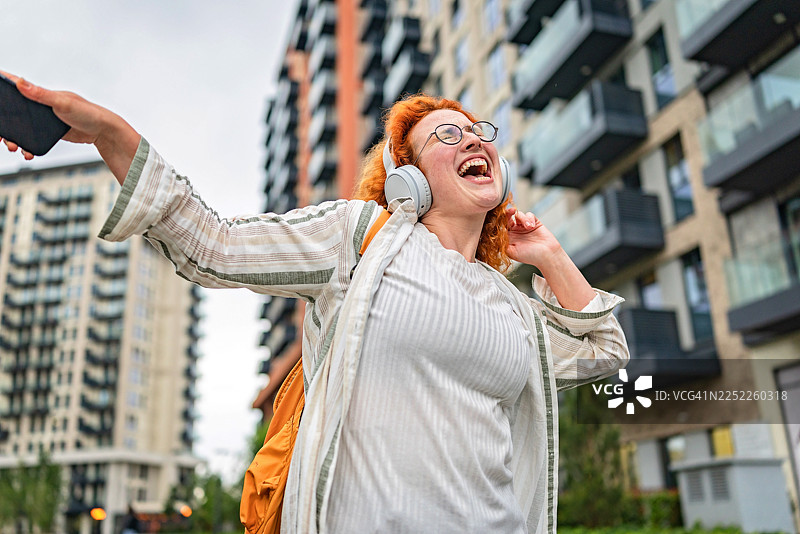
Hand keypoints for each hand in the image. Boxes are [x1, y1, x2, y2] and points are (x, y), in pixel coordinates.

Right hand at [0, 71, 139, 182]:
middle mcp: (41, 104)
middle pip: (14, 111)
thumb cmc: (88, 113)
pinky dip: (27, 146)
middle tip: (0, 136)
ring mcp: (45, 119)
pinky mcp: (50, 132)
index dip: (2, 84)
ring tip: (13, 147)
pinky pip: (33, 138)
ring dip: (13, 137)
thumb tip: (20, 82)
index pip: (16, 85)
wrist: (104, 132)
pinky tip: (28, 153)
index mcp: (41, 94)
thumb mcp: (63, 103)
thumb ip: (41, 94)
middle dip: (4, 123)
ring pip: (21, 127)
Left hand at [505, 205, 562, 267]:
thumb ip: (501, 243)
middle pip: (508, 217)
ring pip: (519, 215)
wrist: (547, 255)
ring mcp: (524, 226)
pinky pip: (529, 214)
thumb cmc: (530, 256)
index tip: (500, 217)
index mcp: (509, 237)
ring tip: (528, 227)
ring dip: (522, 218)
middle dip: (508, 213)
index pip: (501, 226)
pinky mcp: (534, 222)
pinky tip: (532, 225)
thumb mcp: (511, 252)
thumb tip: (493, 235)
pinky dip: (529, 218)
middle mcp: (515, 231)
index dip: (499, 220)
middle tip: (511, 212)